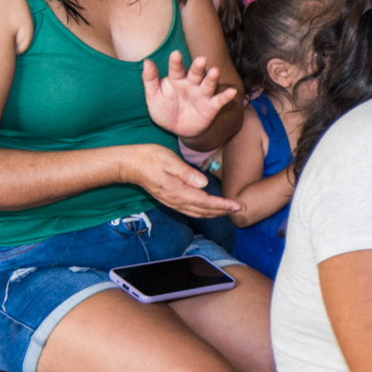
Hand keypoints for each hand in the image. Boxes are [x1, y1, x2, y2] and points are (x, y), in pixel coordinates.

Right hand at [123, 144, 244, 217]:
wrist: (130, 164)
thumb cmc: (150, 158)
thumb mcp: (168, 161)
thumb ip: (186, 173)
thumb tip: (203, 184)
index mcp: (178, 191)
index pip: (206, 202)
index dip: (224, 205)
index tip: (239, 206)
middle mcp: (176, 200)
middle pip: (204, 210)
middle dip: (224, 211)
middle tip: (241, 209)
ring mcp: (173, 202)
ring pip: (198, 213)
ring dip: (215, 213)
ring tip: (230, 211)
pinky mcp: (170, 200)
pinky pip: (191, 211)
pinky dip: (204, 212)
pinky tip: (211, 209)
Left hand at [142, 52, 239, 139]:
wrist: (177, 129)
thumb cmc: (164, 110)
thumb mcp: (153, 96)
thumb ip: (150, 79)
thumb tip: (146, 61)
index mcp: (176, 80)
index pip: (176, 69)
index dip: (176, 62)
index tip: (176, 54)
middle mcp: (191, 85)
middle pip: (195, 74)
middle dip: (198, 67)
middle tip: (201, 60)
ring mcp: (202, 95)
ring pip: (208, 85)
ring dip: (212, 78)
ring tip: (215, 71)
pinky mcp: (211, 107)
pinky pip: (219, 101)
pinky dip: (226, 96)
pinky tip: (232, 92)